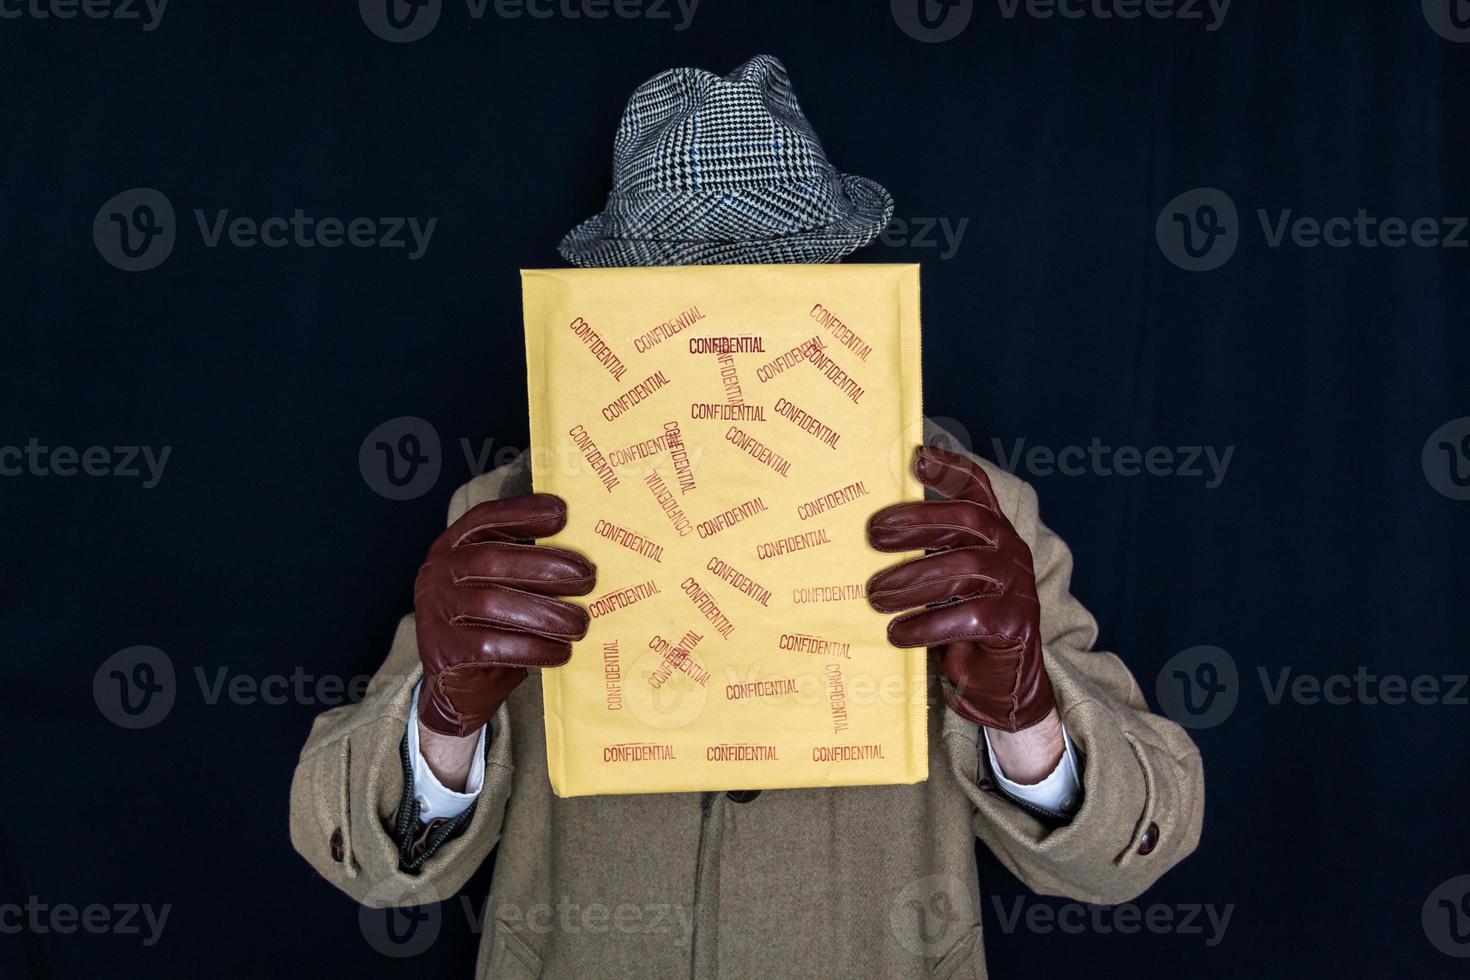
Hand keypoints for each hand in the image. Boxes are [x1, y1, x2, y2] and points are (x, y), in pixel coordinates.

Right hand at [415, 494, 595, 738]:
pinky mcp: (442, 651)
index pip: (484, 519)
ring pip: (493, 604)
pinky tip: (561, 652)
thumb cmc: (493, 629)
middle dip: (545, 566)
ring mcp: (434, 612)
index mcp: (451, 547)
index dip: (522, 513)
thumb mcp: (504, 589)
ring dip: (545, 614)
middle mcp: (436, 573)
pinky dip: (532, 648)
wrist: (457, 690)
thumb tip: (583, 552)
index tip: (563, 514)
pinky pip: (491, 646)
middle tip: (587, 577)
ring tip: (580, 623)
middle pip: (491, 560)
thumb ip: (527, 566)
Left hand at [866, 447, 1055, 733]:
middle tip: (873, 535)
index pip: (976, 488)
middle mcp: (1009, 551)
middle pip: (966, 521)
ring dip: (912, 580)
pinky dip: (927, 624)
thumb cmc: (958, 630)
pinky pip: (969, 616)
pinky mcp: (1016, 624)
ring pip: (964, 567)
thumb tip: (861, 539)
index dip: (949, 468)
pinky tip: (898, 633)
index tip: (916, 457)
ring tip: (875, 596)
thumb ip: (921, 557)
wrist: (999, 687)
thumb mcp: (940, 587)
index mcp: (991, 533)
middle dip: (917, 522)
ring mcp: (1017, 586)